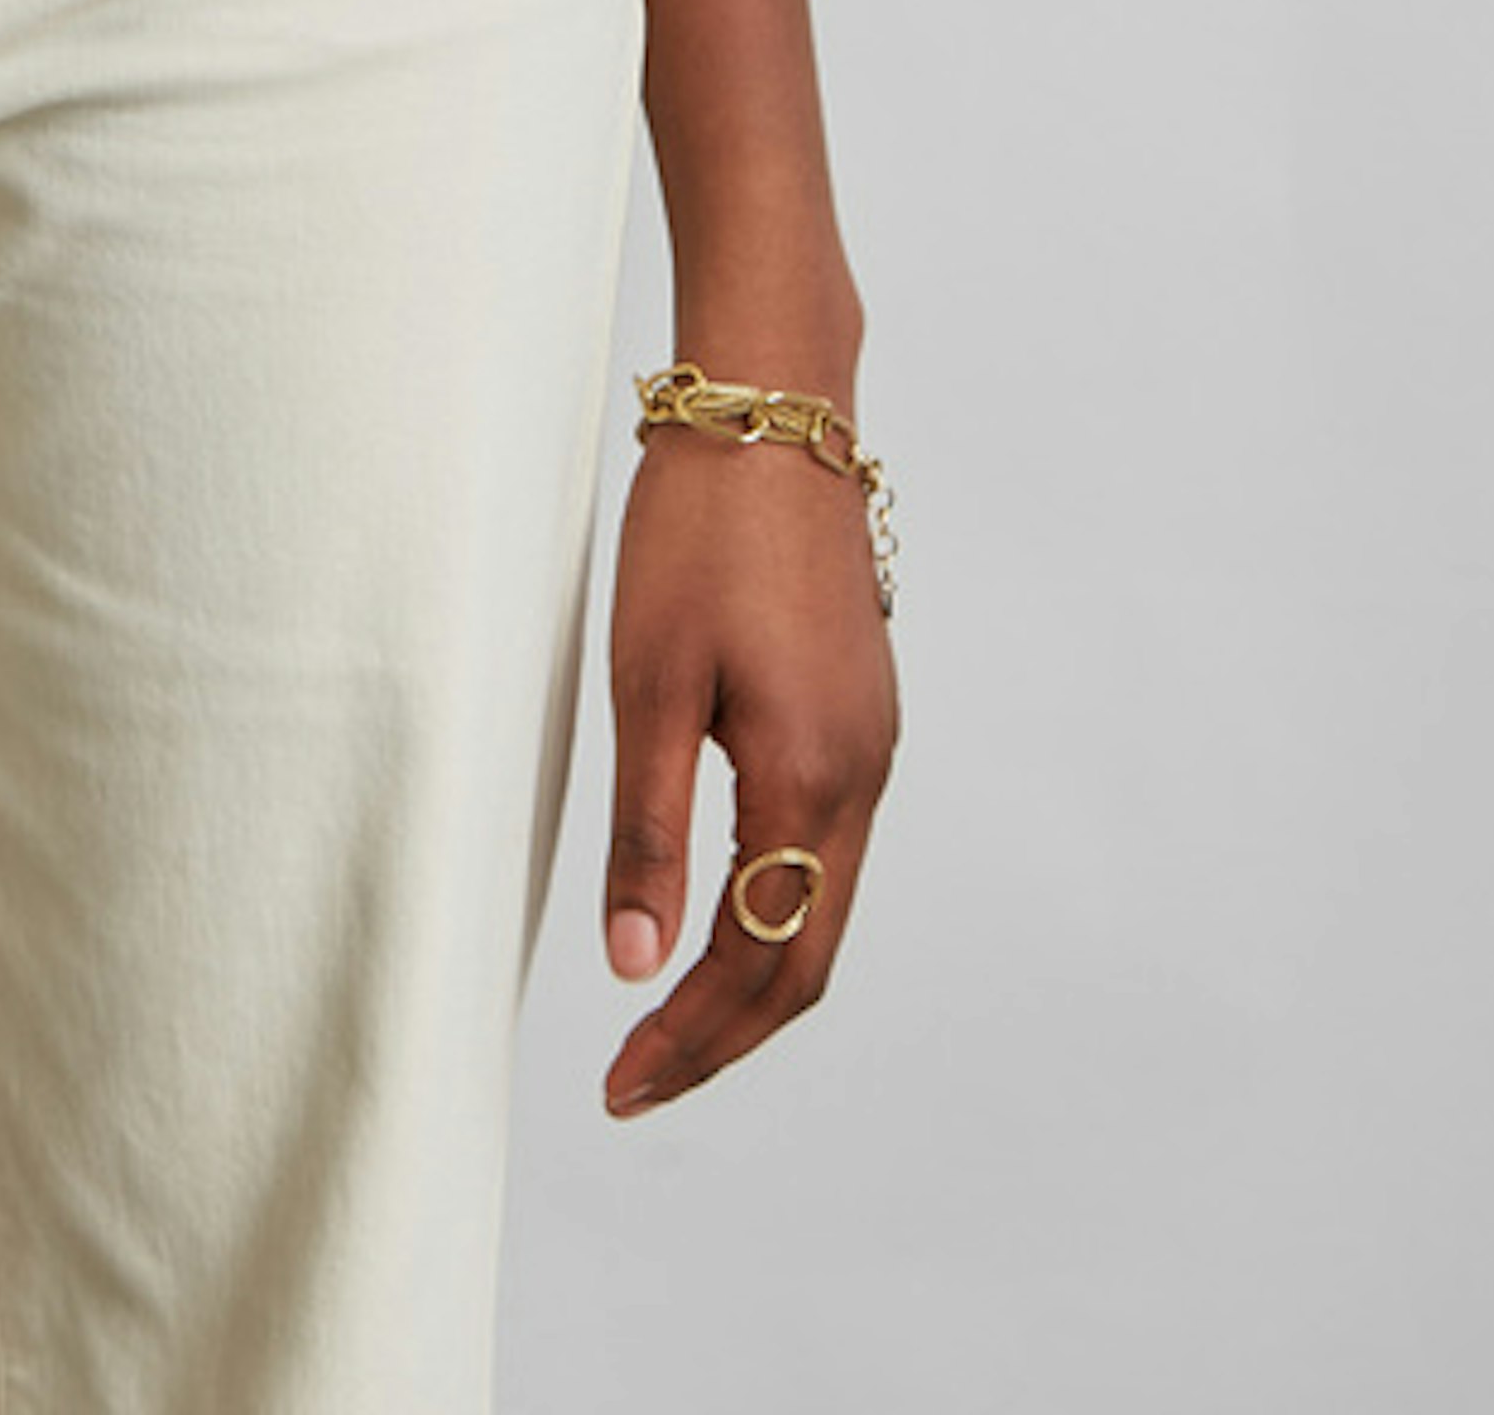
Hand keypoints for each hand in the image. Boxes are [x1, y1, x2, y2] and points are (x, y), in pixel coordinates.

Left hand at [597, 422, 898, 1114]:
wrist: (774, 409)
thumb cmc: (699, 531)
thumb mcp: (650, 681)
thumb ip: (647, 832)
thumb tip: (637, 969)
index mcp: (811, 778)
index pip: (761, 960)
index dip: (692, 1037)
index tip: (621, 1084)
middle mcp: (863, 776)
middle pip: (807, 957)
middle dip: (724, 1032)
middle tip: (637, 1080)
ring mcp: (872, 743)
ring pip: (823, 905)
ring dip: (751, 974)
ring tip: (667, 1017)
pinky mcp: (860, 710)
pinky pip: (827, 847)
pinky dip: (774, 906)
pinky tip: (714, 911)